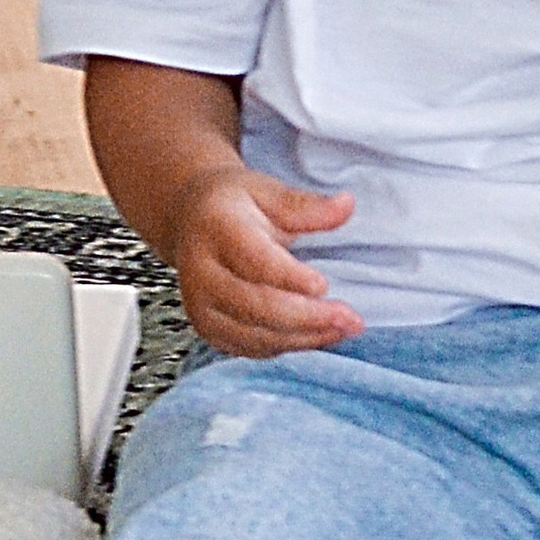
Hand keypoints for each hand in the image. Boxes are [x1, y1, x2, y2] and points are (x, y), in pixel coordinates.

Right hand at [170, 170, 359, 358]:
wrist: (188, 220)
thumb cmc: (231, 205)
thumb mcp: (267, 191)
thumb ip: (306, 205)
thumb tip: (346, 205)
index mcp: (216, 228)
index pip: (254, 260)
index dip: (290, 278)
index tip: (324, 285)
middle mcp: (201, 272)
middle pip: (255, 305)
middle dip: (307, 317)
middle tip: (350, 319)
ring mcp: (200, 305)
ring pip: (254, 334)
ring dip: (304, 337)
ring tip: (342, 329)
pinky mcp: (207, 329)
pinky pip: (250, 348)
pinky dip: (288, 345)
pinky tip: (317, 335)